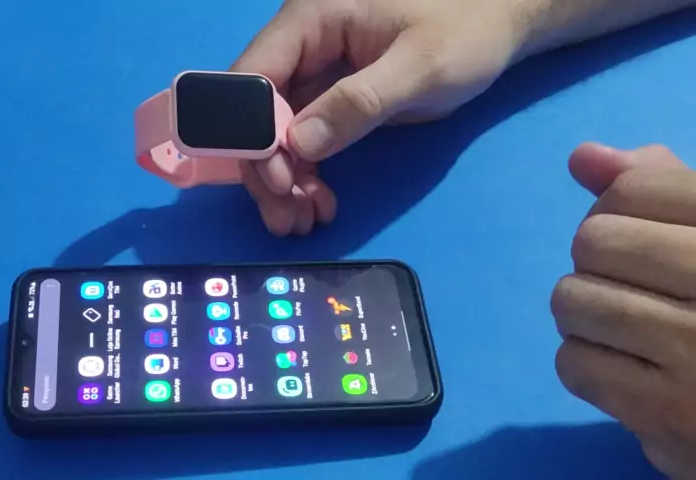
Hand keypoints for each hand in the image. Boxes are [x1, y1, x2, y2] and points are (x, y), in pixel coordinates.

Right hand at [231, 0, 524, 234]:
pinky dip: (305, 175)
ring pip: (277, 133)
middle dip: (268, 168)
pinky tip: (316, 204)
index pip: (257, 76)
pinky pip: (303, 140)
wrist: (498, 25)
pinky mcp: (329, 98)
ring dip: (284, 181)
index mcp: (313, 18)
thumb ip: (359, 102)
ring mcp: (314, 73)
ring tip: (300, 222)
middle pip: (260, 112)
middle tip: (286, 217)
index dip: (255, 131)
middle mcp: (302, 44)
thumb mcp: (420, 68)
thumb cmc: (466, 32)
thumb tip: (300, 144)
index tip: (279, 178)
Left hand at [553, 143, 695, 478]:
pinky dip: (588, 366)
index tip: (646, 240)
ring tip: (636, 333)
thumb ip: (663, 187)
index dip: (617, 211)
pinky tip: (633, 373)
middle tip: (640, 291)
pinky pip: (572, 363)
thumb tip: (581, 156)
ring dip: (587, 316)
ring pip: (571, 300)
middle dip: (600, 264)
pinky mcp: (671, 413)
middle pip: (593, 241)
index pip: (634, 189)